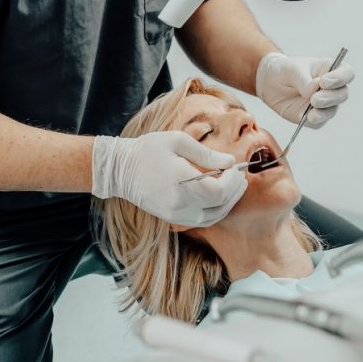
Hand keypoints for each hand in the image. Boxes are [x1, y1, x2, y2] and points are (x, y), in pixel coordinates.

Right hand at [91, 130, 247, 226]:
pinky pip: (204, 220)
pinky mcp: (174, 219)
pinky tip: (221, 196)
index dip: (232, 181)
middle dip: (235, 190)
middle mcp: (180, 203)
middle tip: (240, 174)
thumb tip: (230, 161)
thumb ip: (206, 153)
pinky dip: (217, 210)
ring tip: (236, 185)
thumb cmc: (149, 150)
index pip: (218, 191)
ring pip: (214, 216)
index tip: (235, 167)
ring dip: (230, 202)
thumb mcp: (177, 141)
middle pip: (220, 205)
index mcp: (181, 181)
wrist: (122, 170)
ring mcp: (177, 215)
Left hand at [255, 52, 354, 127]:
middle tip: (315, 99)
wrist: (270, 83)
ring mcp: (325, 104)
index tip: (324, 82)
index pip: (347, 73)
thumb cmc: (285, 70)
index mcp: (330, 70)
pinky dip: (315, 120)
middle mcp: (332, 88)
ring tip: (311, 110)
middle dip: (330, 97)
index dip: (340, 78)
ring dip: (323, 111)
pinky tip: (308, 117)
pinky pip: (319, 121)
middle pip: (342, 94)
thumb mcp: (291, 69)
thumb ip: (303, 79)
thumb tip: (313, 91)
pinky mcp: (315, 117)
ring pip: (332, 109)